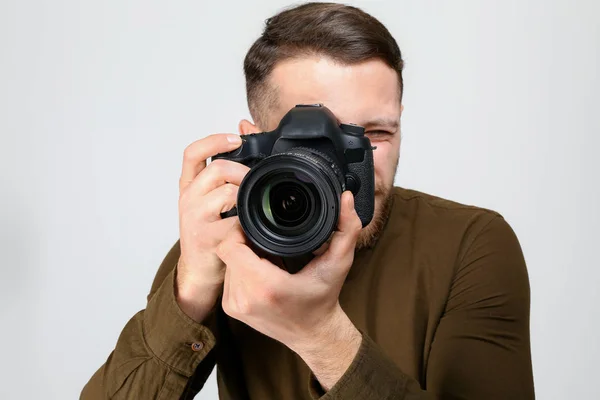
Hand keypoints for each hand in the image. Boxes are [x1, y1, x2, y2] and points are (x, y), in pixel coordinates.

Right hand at [176, 133, 249, 322]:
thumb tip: (245, 127)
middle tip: (255, 183)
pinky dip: (249, 222)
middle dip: (243, 172)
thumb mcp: (212, 197)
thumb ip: (227, 167)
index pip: (193, 153)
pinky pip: (236, 222)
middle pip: (217, 170)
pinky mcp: (208, 238)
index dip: (214, 141)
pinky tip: (251, 226)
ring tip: (253, 205)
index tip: (235, 139)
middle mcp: (188, 198)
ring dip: (248, 196)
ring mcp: (195, 218)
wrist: (199, 269)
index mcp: (189, 185)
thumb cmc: (210, 230)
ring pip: (228, 193)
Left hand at [216, 191, 362, 387]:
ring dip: (241, 254)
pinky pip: (228, 276)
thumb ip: (346, 229)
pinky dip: (240, 268)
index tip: (257, 225)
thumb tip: (345, 198)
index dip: (240, 230)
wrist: (313, 334)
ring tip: (265, 255)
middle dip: (243, 240)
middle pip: (227, 251)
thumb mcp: (339, 263)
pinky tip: (260, 270)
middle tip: (265, 238)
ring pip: (226, 263)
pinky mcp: (231, 308)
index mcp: (266, 286)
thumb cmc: (324, 298)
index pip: (230, 245)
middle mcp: (245, 298)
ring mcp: (235, 305)